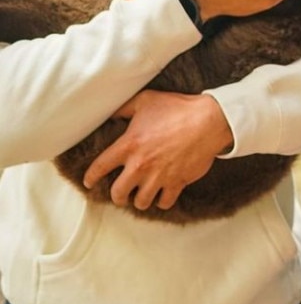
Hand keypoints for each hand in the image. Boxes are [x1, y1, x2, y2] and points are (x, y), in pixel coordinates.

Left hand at [83, 90, 231, 210]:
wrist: (208, 121)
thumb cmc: (177, 109)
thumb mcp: (146, 100)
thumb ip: (124, 108)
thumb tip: (109, 113)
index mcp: (129, 145)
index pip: (100, 167)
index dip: (91, 177)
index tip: (89, 182)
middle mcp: (140, 165)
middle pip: (118, 194)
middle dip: (117, 195)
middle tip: (121, 191)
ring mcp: (158, 177)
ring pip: (140, 202)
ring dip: (139, 199)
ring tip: (141, 193)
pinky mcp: (176, 183)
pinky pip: (164, 203)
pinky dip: (162, 200)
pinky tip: (162, 194)